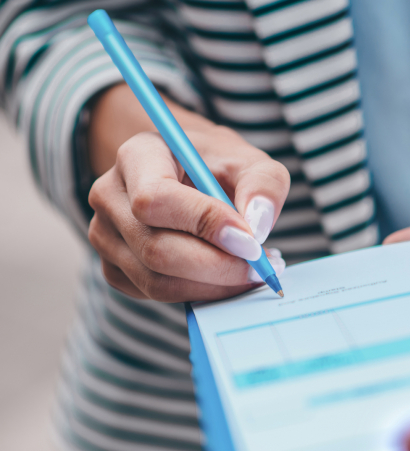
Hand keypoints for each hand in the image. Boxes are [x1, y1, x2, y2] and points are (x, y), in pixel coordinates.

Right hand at [86, 83, 289, 301]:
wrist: (190, 175)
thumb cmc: (220, 166)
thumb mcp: (251, 161)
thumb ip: (263, 186)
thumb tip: (257, 227)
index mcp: (138, 156)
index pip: (156, 198)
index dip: (204, 224)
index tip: (251, 242)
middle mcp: (110, 195)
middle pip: (155, 249)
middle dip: (217, 267)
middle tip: (261, 268)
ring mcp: (105, 235)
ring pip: (157, 281)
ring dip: (213, 286)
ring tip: (251, 273)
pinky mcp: (114, 268)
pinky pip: (155, 295)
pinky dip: (199, 294)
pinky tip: (227, 279)